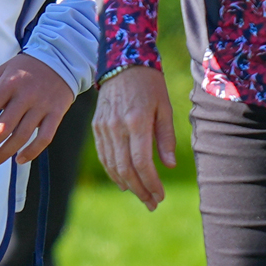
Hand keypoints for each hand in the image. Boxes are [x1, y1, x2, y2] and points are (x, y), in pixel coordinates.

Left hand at [0, 54, 74, 168]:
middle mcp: (26, 95)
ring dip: (4, 153)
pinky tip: (18, 160)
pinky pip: (45, 137)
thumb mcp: (1, 72)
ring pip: (22, 136)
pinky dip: (32, 151)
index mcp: (9, 82)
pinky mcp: (56, 113)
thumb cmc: (25, 68)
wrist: (61, 59)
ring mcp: (42, 106)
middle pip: (3, 127)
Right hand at [92, 65, 174, 210]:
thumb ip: (166, 137)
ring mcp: (104, 127)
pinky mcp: (97, 127)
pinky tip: (124, 182)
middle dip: (140, 190)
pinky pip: (104, 156)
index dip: (151, 183)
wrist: (123, 62)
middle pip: (126, 168)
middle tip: (153, 203)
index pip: (142, 162)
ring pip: (113, 165)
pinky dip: (113, 172)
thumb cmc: (150, 85)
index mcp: (136, 121)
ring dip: (127, 185)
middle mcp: (117, 126)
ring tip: (142, 196)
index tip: (161, 195)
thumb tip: (169, 166)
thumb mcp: (164, 107)